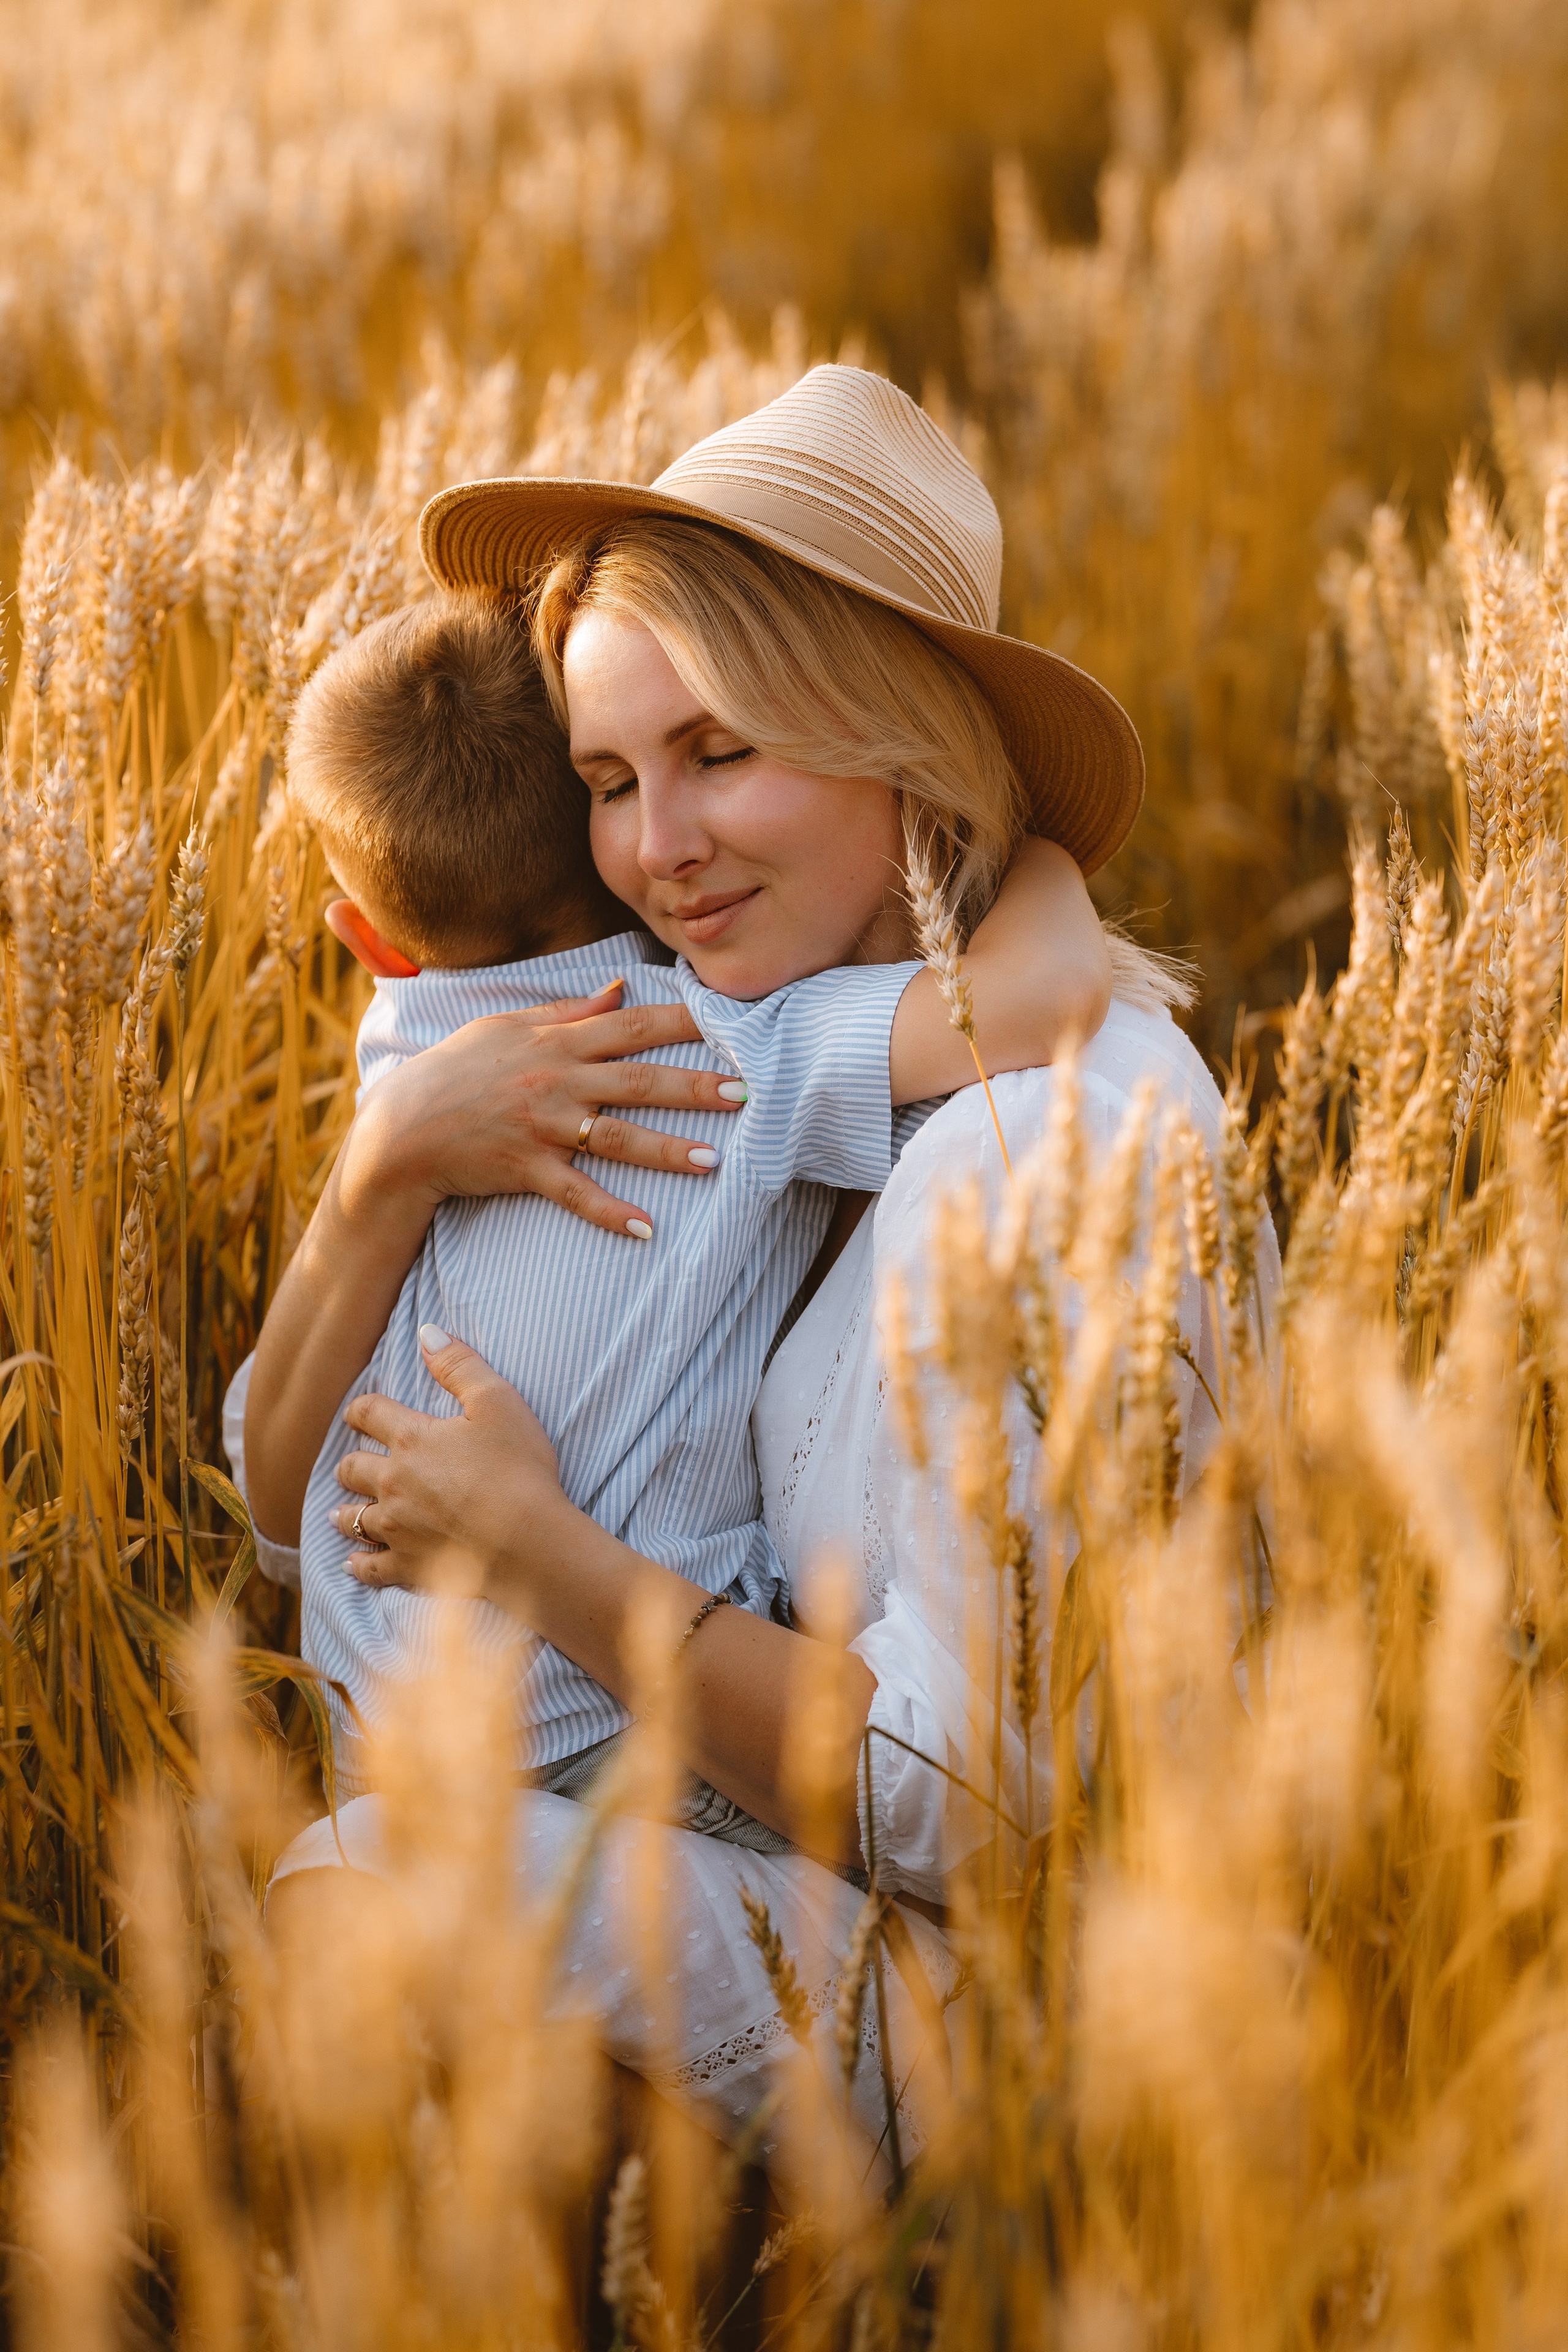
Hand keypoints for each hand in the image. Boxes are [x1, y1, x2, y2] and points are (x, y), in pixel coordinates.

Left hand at [333, 1329, 567, 1601]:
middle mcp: (393, 1483)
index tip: (359, 1412)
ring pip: (353, 1518)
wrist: (527, 1542)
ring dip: (345, 1512)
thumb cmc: (519, 1469)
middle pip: (352, 1468)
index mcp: (412, 1439)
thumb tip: (427, 1331)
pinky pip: (369, 1568)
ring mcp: (397, 1528)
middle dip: (351, 1463)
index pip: (369, 1413)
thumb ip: (459, 1365)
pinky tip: (352, 1563)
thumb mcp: (498, 1402)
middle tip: (352, 1464)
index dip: (361, 1409)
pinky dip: (358, 1564)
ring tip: (339, 1512)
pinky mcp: (407, 1566)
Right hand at [343, 978, 746, 1239]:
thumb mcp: (507, 1027)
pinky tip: (646, 1229)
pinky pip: (575, 1194)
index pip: (632, 1024)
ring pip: (615, 1138)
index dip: (684, 1020)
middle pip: (636, 1080)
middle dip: (692, 1086)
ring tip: (713, 1161)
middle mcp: (555, 1080)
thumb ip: (569, 1009)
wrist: (403, 1127)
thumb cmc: (458, 1070)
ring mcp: (542, 1127)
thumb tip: (621, 988)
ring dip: (665, 1150)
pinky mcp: (526, 1168)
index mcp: (556, 1041)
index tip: (731, 1018)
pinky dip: (609, 1212)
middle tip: (745, 1091)